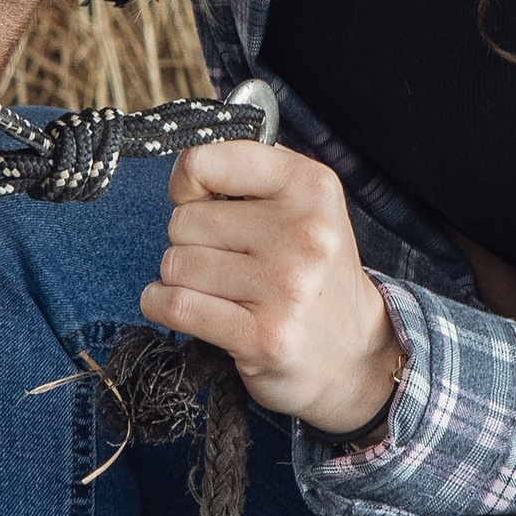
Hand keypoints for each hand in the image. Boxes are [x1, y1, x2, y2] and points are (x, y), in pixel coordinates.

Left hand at [141, 137, 404, 434]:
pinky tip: (187, 308)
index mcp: (312, 188)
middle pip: (185, 220)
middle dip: (191, 242)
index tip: (199, 201)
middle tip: (228, 261)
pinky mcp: (264, 336)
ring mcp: (286, 287)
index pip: (205, 162)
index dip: (187, 183)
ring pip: (176, 264)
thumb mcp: (304, 205)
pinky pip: (175, 305)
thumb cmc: (314, 274)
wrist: (354, 353)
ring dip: (183, 279)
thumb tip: (186, 171)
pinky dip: (162, 306)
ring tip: (222, 289)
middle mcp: (305, 234)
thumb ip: (250, 173)